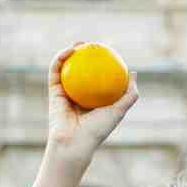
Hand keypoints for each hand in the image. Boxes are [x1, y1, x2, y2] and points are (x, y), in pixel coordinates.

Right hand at [45, 44, 138, 166]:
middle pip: (81, 70)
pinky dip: (60, 59)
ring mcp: (65, 92)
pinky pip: (56, 71)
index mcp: (94, 99)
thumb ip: (129, 94)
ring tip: (79, 43)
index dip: (102, 63)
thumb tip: (133, 73)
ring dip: (70, 52)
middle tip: (93, 44)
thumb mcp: (119, 111)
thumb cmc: (98, 129)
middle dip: (85, 54)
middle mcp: (79, 94)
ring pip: (66, 67)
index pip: (99, 76)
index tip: (109, 51)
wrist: (74, 143)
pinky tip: (69, 51)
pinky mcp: (53, 91)